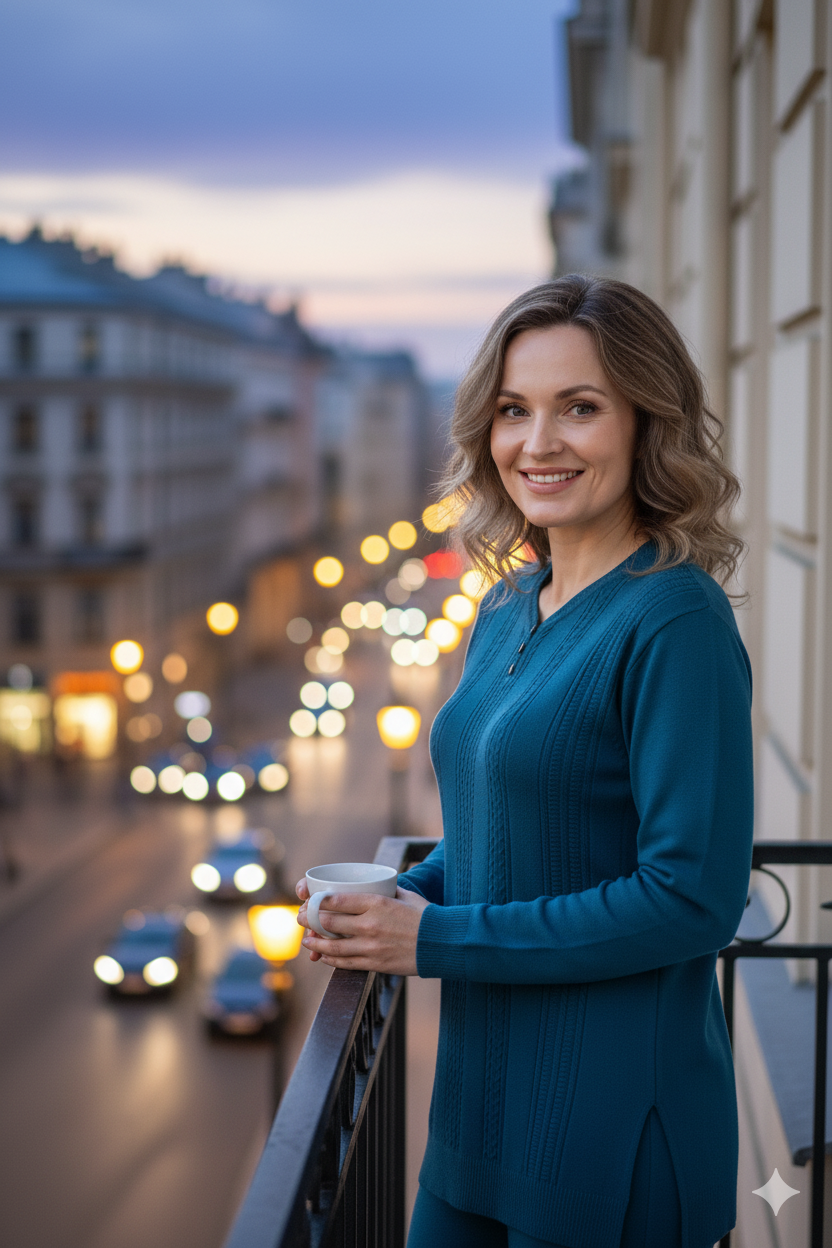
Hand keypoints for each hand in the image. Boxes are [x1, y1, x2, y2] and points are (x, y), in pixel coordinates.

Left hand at [294, 878, 428, 974]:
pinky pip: (346, 962)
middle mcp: (369, 924)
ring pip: (333, 945)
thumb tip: (373, 885)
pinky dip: (331, 958)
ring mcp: (371, 946)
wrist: (443, 943)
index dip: (318, 901)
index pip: (337, 900)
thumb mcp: (404, 896)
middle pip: (329, 922)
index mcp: (376, 903)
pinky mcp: (375, 963)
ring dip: (316, 943)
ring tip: (307, 941)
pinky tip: (324, 956)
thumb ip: (385, 891)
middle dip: (310, 920)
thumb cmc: (426, 916)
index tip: (310, 900)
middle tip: (303, 919)